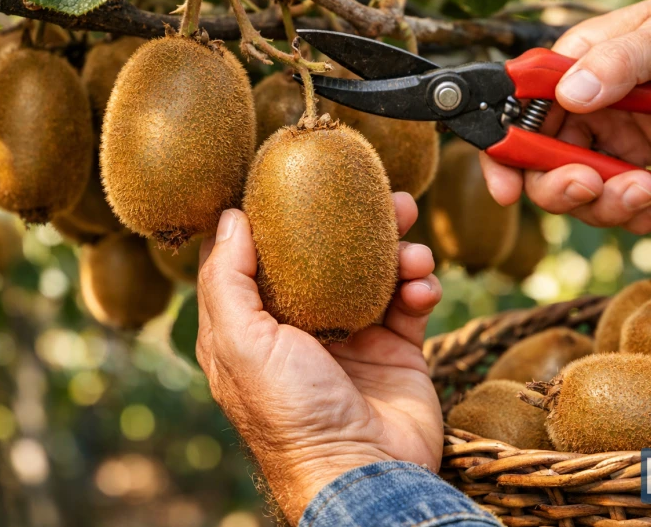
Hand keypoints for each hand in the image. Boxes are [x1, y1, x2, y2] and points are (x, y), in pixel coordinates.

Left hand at [195, 194, 442, 525]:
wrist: (365, 471)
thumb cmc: (291, 413)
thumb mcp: (240, 343)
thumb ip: (228, 279)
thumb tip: (230, 216)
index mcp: (258, 325)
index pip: (264, 257)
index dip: (282, 217)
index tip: (300, 179)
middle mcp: (305, 326)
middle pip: (329, 256)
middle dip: (357, 225)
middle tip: (385, 198)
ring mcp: (354, 336)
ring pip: (377, 272)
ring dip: (399, 251)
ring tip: (414, 246)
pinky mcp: (397, 349)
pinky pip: (411, 301)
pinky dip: (421, 286)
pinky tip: (422, 286)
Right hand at [483, 0, 650, 233]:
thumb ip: (619, 63)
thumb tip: (571, 95)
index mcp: (571, 66)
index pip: (517, 110)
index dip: (503, 153)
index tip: (507, 189)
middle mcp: (578, 108)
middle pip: (542, 166)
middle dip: (563, 188)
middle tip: (593, 187)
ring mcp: (604, 139)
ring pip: (582, 194)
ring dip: (612, 205)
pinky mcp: (633, 163)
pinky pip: (622, 203)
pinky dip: (642, 212)